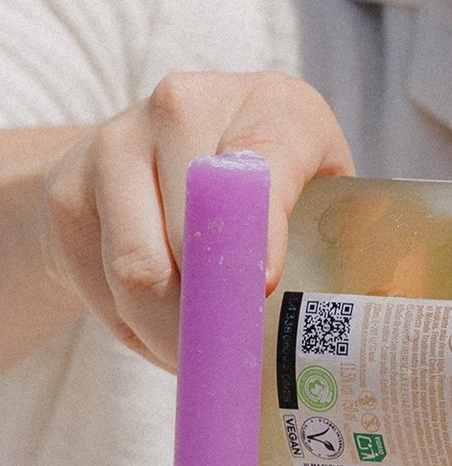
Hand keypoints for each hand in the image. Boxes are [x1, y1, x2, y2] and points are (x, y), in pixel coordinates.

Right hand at [38, 72, 353, 368]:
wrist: (146, 153)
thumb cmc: (265, 186)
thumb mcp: (318, 192)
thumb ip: (345, 236)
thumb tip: (368, 324)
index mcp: (272, 104)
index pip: (260, 162)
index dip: (259, 231)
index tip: (262, 289)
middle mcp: (187, 106)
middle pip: (193, 231)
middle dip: (220, 313)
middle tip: (243, 361)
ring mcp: (118, 144)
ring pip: (141, 271)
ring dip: (175, 334)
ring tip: (207, 358)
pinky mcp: (69, 195)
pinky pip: (103, 288)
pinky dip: (138, 330)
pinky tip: (164, 330)